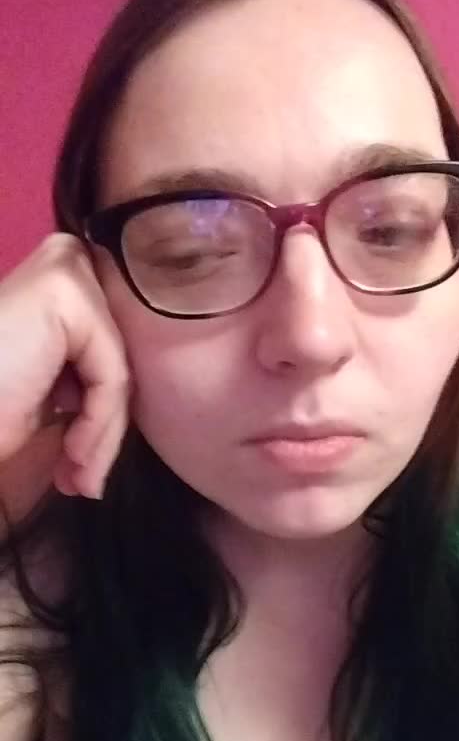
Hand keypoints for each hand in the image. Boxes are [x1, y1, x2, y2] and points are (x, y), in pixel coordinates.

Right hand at [0, 233, 129, 499]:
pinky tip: (73, 457)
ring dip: (99, 439)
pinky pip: (110, 375)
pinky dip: (97, 427)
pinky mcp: (67, 290)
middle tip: (83, 483)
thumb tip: (127, 410)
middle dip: (103, 430)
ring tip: (77, 480)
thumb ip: (90, 378)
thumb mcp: (50, 390)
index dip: (101, 416)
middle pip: (116, 361)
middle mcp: (66, 258)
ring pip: (116, 373)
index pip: (111, 355)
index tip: (81, 468)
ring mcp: (67, 268)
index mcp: (62, 279)